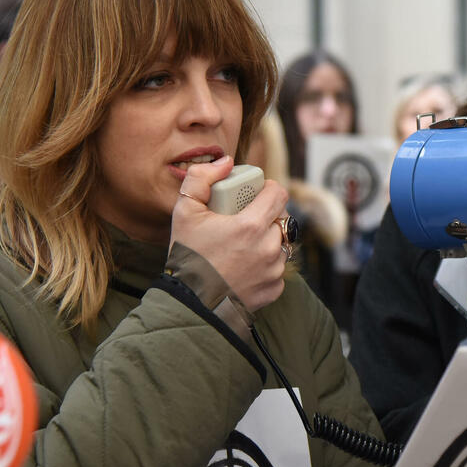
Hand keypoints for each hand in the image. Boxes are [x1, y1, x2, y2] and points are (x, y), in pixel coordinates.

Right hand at [169, 156, 288, 311]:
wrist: (190, 304)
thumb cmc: (187, 257)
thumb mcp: (184, 211)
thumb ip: (201, 178)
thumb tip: (225, 162)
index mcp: (251, 225)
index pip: (279, 194)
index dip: (268, 189)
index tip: (257, 193)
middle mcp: (269, 247)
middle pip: (281, 218)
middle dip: (267, 215)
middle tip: (247, 218)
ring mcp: (274, 270)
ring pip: (282, 243)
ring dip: (269, 240)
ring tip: (245, 244)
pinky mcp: (274, 289)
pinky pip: (278, 268)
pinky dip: (267, 265)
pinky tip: (247, 266)